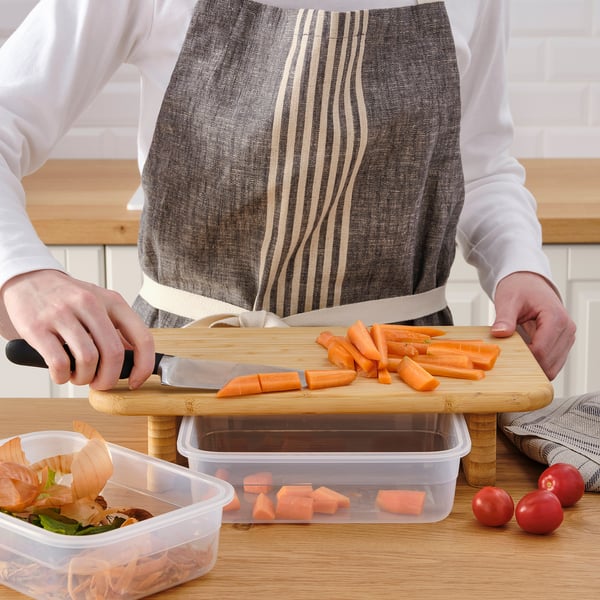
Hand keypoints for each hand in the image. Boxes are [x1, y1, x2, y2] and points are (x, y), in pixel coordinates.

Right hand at [0, 269, 154, 389]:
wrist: (29, 279)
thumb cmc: (69, 298)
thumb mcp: (102, 304)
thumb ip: (119, 329)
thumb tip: (135, 360)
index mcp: (113, 301)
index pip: (142, 338)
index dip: (143, 367)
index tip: (135, 382)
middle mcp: (90, 304)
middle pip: (114, 354)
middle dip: (109, 378)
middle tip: (100, 383)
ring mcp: (63, 314)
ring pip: (88, 360)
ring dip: (84, 378)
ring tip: (78, 376)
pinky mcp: (37, 326)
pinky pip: (59, 363)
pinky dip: (63, 376)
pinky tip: (61, 373)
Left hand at [491, 271, 575, 379]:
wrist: (529, 283)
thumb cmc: (520, 289)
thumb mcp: (508, 300)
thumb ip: (505, 317)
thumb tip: (500, 333)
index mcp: (556, 317)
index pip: (541, 351)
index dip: (522, 358)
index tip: (504, 355)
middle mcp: (567, 329)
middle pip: (548, 362)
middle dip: (526, 364)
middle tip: (506, 357)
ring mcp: (567, 338)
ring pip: (552, 367)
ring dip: (533, 366)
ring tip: (515, 354)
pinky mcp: (563, 344)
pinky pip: (551, 363)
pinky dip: (537, 364)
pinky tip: (523, 355)